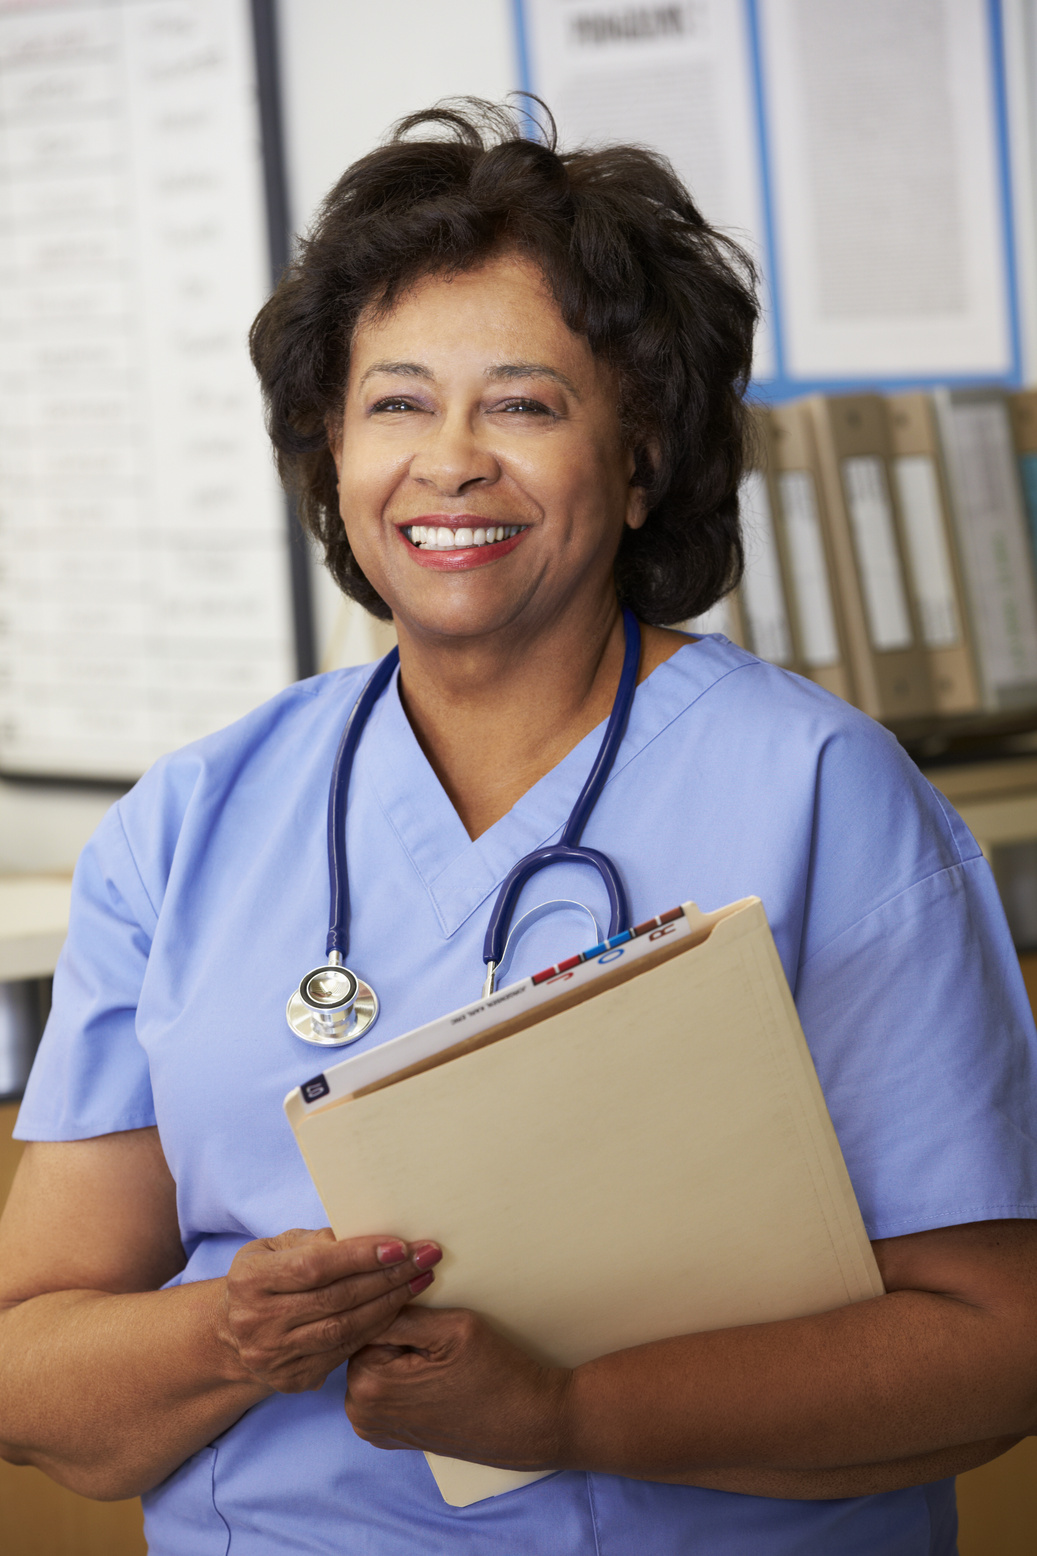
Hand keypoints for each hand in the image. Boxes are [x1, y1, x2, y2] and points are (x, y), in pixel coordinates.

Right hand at [216, 1229, 440, 1393]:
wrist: (235, 1331)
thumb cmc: (268, 1275)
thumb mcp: (279, 1247)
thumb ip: (317, 1241)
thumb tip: (367, 1236)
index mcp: (249, 1279)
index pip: (314, 1267)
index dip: (359, 1257)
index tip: (401, 1246)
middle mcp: (256, 1321)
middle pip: (335, 1299)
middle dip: (388, 1277)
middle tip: (426, 1258)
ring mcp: (273, 1356)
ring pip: (344, 1329)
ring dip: (390, 1303)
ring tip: (421, 1280)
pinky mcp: (291, 1379)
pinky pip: (344, 1353)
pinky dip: (376, 1329)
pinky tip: (399, 1309)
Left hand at [345, 1305, 572, 1469]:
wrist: (525, 1422)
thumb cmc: (494, 1373)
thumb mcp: (450, 1328)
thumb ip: (401, 1312)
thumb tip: (370, 1297)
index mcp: (368, 1384)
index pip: (365, 1321)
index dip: (396, 1308)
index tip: (423, 1308)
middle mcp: (360, 1412)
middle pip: (366, 1345)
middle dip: (394, 1333)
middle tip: (436, 1336)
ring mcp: (373, 1428)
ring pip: (374, 1364)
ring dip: (398, 1354)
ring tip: (438, 1358)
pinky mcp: (388, 1435)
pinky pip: (383, 1388)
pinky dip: (401, 1377)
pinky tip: (434, 1377)